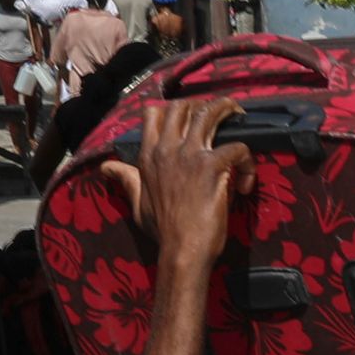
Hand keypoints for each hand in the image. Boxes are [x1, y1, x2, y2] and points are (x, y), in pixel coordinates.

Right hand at [106, 97, 252, 269]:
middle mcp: (167, 149)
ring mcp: (189, 155)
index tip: (190, 118)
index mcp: (148, 155)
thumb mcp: (137, 202)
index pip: (153, 114)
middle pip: (182, 107)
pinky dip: (248, 161)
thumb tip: (106, 167)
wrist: (181, 250)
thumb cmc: (163, 231)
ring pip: (208, 114)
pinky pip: (237, 147)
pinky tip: (246, 181)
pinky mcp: (211, 167)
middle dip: (203, 105)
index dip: (174, 109)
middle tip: (221, 115)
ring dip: (227, 111)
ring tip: (239, 116)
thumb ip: (126, 179)